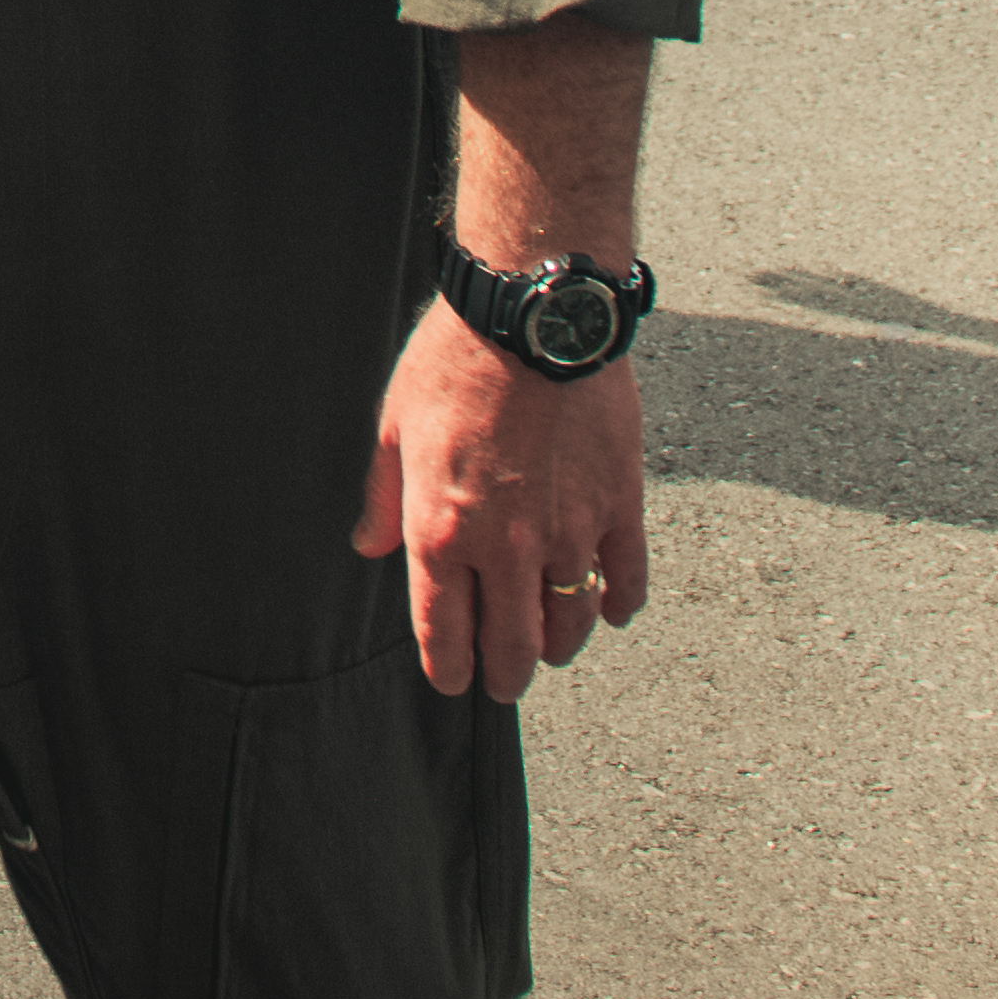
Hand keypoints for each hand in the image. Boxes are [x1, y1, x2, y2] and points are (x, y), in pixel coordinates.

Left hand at [355, 308, 650, 700]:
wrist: (529, 315)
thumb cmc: (452, 362)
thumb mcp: (393, 427)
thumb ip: (382, 499)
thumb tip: (369, 547)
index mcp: (442, 532)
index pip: (446, 636)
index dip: (450, 670)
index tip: (454, 681)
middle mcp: (508, 547)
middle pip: (514, 647)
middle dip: (506, 676)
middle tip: (504, 683)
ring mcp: (570, 530)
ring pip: (572, 623)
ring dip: (560, 645)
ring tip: (550, 649)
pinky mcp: (618, 504)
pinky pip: (628, 578)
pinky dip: (621, 603)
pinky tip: (613, 610)